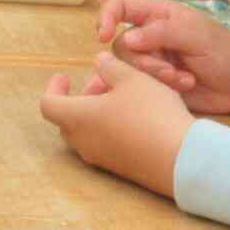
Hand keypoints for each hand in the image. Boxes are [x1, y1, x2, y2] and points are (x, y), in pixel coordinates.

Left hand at [39, 52, 195, 196]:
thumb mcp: (132, 79)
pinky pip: (105, 144)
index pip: (49, 104)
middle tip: (104, 81)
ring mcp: (101, 158)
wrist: (180, 159)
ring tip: (125, 96)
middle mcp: (83, 141)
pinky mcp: (120, 168)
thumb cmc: (151, 113)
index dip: (53, 88)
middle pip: (68, 118)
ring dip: (98, 111)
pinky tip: (137, 116)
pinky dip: (111, 127)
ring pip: (88, 131)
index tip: (64, 77)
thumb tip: (99, 61)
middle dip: (83, 96)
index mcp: (78, 117)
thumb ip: (111, 67)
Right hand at [96, 0, 229, 113]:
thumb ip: (162, 33)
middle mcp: (150, 37)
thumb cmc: (226, 52)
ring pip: (129, 70)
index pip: (120, 7)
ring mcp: (152, 62)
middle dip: (145, 63)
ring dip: (155, 78)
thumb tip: (125, 38)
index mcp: (158, 16)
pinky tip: (180, 89)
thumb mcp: (198, 35)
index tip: (102, 36)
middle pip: (121, 47)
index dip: (105, 17)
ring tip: (185, 81)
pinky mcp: (156, 85)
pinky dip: (155, 91)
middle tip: (173, 71)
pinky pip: (139, 88)